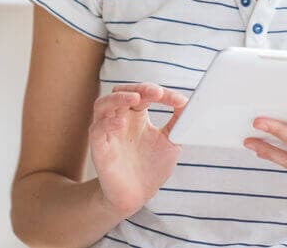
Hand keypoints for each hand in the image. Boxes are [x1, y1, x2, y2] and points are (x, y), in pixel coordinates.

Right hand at [89, 82, 188, 218]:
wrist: (137, 196)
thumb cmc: (151, 167)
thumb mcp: (171, 142)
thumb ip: (178, 123)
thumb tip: (189, 103)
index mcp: (136, 115)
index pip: (144, 94)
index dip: (161, 94)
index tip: (179, 101)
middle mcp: (120, 119)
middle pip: (121, 91)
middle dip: (139, 89)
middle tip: (156, 92)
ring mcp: (107, 131)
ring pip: (103, 104)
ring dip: (118, 98)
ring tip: (135, 98)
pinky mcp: (99, 148)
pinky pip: (97, 129)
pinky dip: (107, 123)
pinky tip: (121, 123)